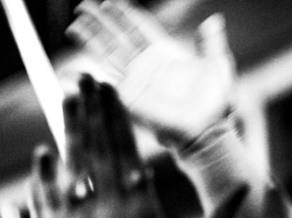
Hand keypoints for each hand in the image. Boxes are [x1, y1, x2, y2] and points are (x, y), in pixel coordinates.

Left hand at [30, 75, 244, 217]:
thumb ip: (222, 217)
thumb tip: (249, 189)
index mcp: (144, 209)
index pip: (128, 149)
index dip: (118, 116)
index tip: (113, 90)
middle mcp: (111, 212)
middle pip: (99, 148)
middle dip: (92, 109)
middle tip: (86, 79)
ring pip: (71, 166)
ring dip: (68, 130)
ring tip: (65, 99)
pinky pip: (47, 201)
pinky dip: (43, 176)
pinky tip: (43, 152)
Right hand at [67, 0, 235, 144]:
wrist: (208, 130)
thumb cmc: (216, 104)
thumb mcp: (217, 67)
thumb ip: (211, 43)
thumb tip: (214, 20)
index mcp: (165, 55)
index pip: (139, 28)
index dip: (124, 14)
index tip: (109, 2)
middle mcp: (147, 65)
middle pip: (118, 37)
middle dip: (100, 21)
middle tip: (83, 5)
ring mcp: (137, 80)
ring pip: (108, 53)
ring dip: (91, 38)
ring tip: (75, 22)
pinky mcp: (130, 96)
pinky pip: (108, 79)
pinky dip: (92, 68)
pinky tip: (77, 59)